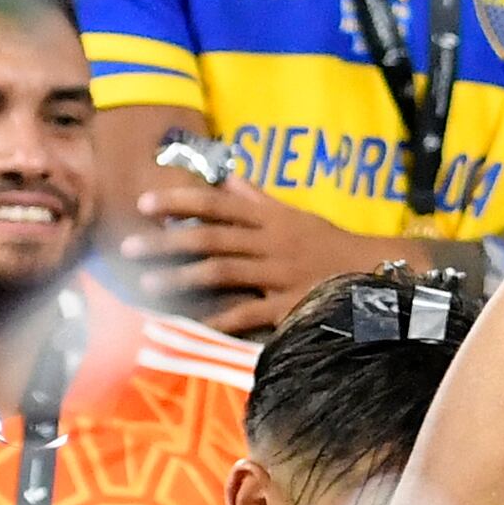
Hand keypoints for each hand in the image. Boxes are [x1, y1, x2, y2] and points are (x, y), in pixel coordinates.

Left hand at [121, 176, 414, 336]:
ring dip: (182, 279)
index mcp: (268, 219)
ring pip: (222, 272)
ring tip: (147, 287)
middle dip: (166, 242)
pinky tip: (195, 326)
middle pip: (210, 238)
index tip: (144, 203)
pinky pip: (250, 312)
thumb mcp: (294, 216)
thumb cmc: (330, 244)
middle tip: (127, 247)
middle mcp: (269, 243)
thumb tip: (229, 178)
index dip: (179, 202)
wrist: (376, 273)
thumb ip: (257, 201)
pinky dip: (222, 320)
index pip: (217, 204)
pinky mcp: (288, 304)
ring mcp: (278, 274)